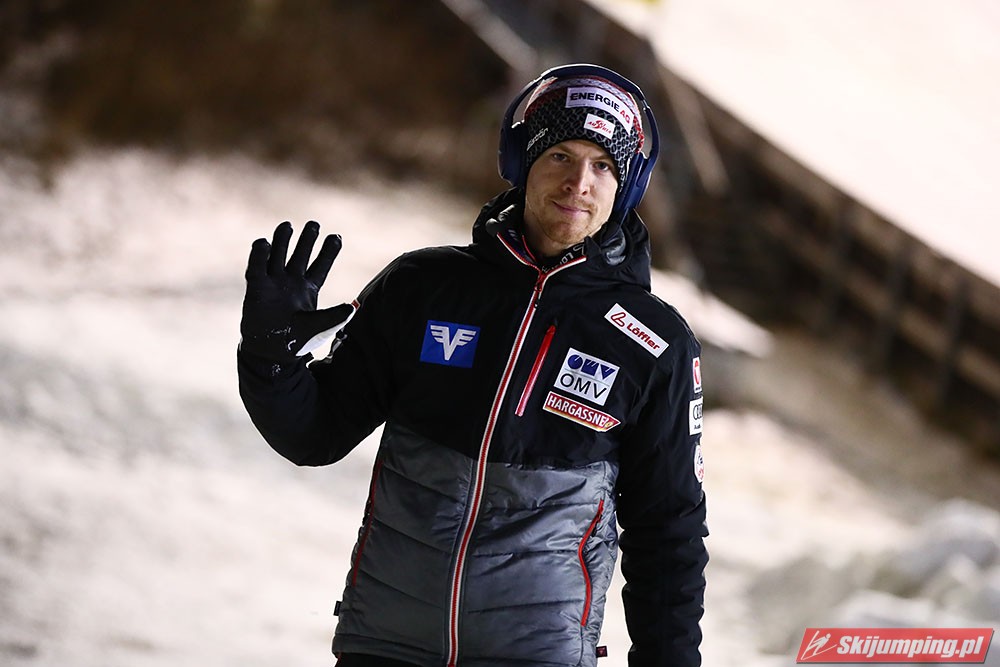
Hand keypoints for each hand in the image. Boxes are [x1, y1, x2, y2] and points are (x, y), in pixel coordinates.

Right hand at [240, 220, 353, 362]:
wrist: (272, 353)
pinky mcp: (257, 289)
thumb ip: (335, 317)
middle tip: (314, 224)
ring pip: (278, 256)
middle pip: (300, 255)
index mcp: (309, 289)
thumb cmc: (297, 341)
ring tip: (287, 226)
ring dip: (282, 241)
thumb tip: (352, 308)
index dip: (328, 252)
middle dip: (306, 240)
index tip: (337, 236)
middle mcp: (291, 283)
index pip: (320, 266)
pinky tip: (263, 242)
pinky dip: (259, 255)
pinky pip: (257, 268)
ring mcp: (274, 283)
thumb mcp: (319, 328)